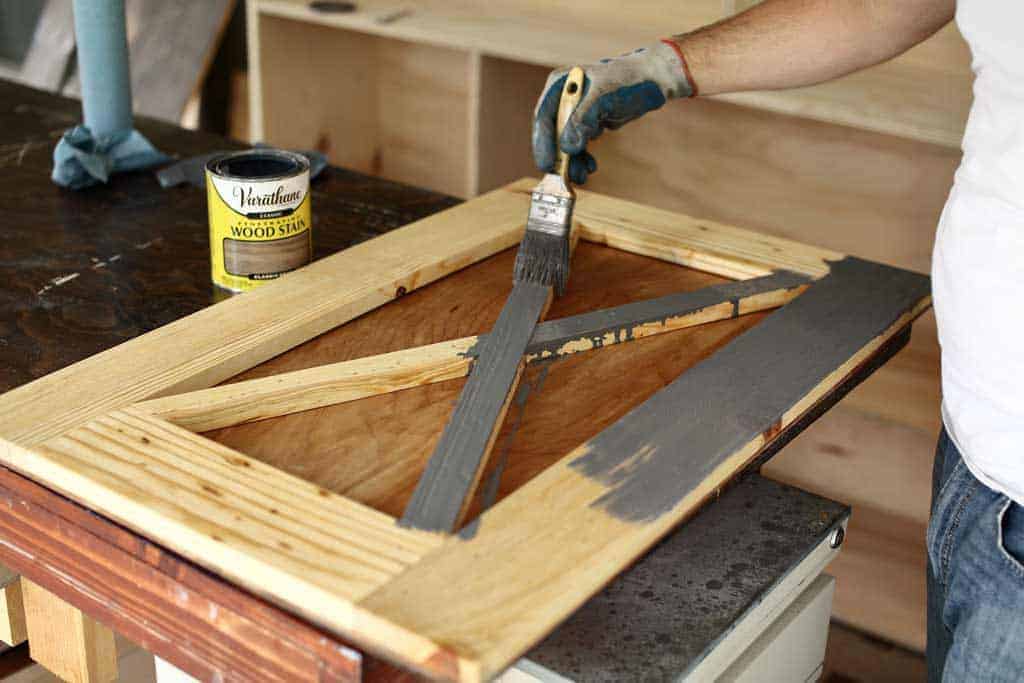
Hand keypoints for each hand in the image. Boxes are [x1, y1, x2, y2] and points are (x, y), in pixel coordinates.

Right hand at [532, 40, 695, 183]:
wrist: (653, 80)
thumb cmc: (629, 81)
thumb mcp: (604, 96)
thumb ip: (583, 120)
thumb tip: (566, 148)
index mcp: (561, 85)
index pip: (543, 117)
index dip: (543, 143)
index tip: (547, 165)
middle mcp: (564, 99)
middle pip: (552, 133)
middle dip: (558, 157)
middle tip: (562, 178)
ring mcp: (575, 113)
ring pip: (565, 143)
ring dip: (571, 162)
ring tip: (581, 177)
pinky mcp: (587, 124)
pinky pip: (578, 145)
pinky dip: (582, 158)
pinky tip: (590, 167)